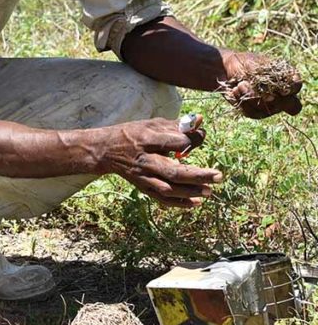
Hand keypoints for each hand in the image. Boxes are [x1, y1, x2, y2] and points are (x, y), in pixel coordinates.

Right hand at [100, 117, 222, 208]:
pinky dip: (178, 203)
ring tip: (210, 191)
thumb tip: (200, 121)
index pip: (173, 143)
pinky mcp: (142, 187)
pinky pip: (161, 198)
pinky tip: (196, 203)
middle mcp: (145, 161)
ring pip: (168, 189)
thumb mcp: (151, 124)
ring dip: (190, 192)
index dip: (191, 140)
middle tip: (218, 175)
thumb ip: (176, 125)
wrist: (106, 150)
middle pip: (173, 172)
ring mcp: (143, 177)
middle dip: (198, 175)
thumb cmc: (133, 134)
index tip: (201, 135)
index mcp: (146, 141)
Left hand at [221, 51, 302, 117]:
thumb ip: (264, 78)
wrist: (224, 69)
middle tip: (261, 93)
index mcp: (286, 78)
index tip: (282, 90)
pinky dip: (242, 102)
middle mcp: (282, 94)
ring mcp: (271, 105)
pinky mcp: (256, 112)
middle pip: (290, 105)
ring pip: (267, 109)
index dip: (292, 89)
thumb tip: (270, 97)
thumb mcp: (253, 65)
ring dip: (250, 96)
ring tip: (240, 84)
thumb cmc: (242, 63)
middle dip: (274, 100)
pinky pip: (253, 113)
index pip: (297, 86)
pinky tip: (235, 91)